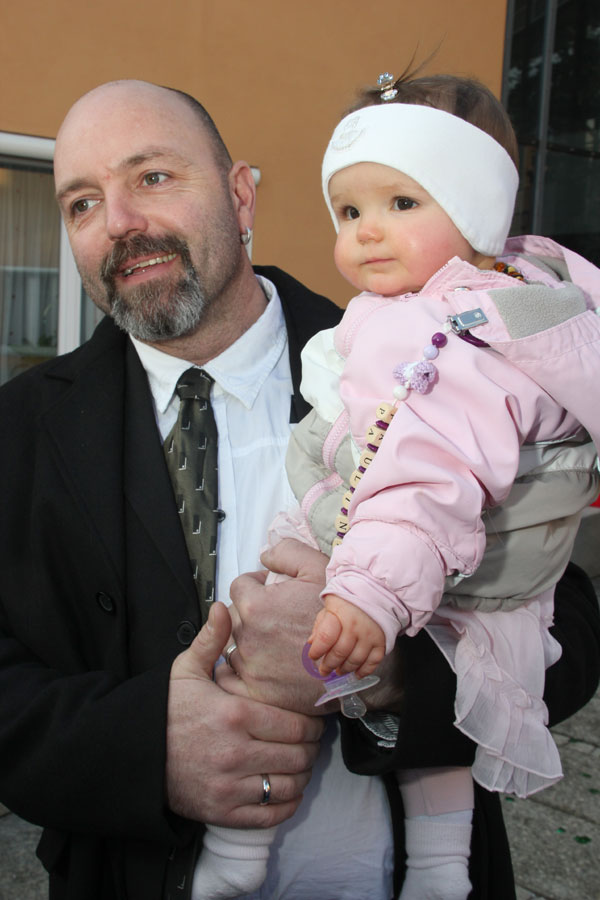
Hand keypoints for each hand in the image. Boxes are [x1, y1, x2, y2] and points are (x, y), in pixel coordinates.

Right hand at [166, 601, 322, 826]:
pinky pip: (273, 814)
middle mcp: (236, 753)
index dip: (311, 725)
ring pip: (291, 785)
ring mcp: (231, 786)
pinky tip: (284, 788)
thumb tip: (223, 608)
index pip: (296, 725)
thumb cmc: (165, 711)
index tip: (311, 722)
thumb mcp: (185, 671)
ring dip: (301, 775)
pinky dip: (287, 803)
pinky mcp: (224, 812)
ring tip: (298, 763)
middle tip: (309, 742)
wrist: (134, 756)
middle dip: (310, 749)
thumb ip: (211, 640)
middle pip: (299, 755)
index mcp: (234, 715)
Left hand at [219, 539, 334, 713]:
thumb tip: (264, 555)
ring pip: (235, 645)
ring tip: (278, 642)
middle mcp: (247, 637)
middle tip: (279, 617)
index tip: (271, 591)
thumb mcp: (318, 569)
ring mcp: (249, 666)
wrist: (355, 660)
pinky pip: (234, 676)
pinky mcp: (254, 691)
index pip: (240, 586)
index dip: (257, 584)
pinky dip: (244, 670)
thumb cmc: (337, 615)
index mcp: (256, 606)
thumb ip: (287, 553)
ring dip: (250, 641)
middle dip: (252, 612)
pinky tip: (266, 664)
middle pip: (236, 616)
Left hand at [309, 593, 384, 677]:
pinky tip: (355, 673)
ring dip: (344, 669)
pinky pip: (373, 662)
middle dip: (329, 665)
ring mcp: (370, 635)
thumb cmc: (349, 601)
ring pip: (355, 660)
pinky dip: (364, 671)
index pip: (325, 638)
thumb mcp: (331, 606)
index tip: (313, 656)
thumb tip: (311, 643)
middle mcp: (356, 626)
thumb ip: (320, 624)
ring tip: (338, 670)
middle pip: (340, 653)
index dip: (317, 651)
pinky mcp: (381, 642)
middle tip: (323, 670)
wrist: (377, 593)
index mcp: (341, 614)